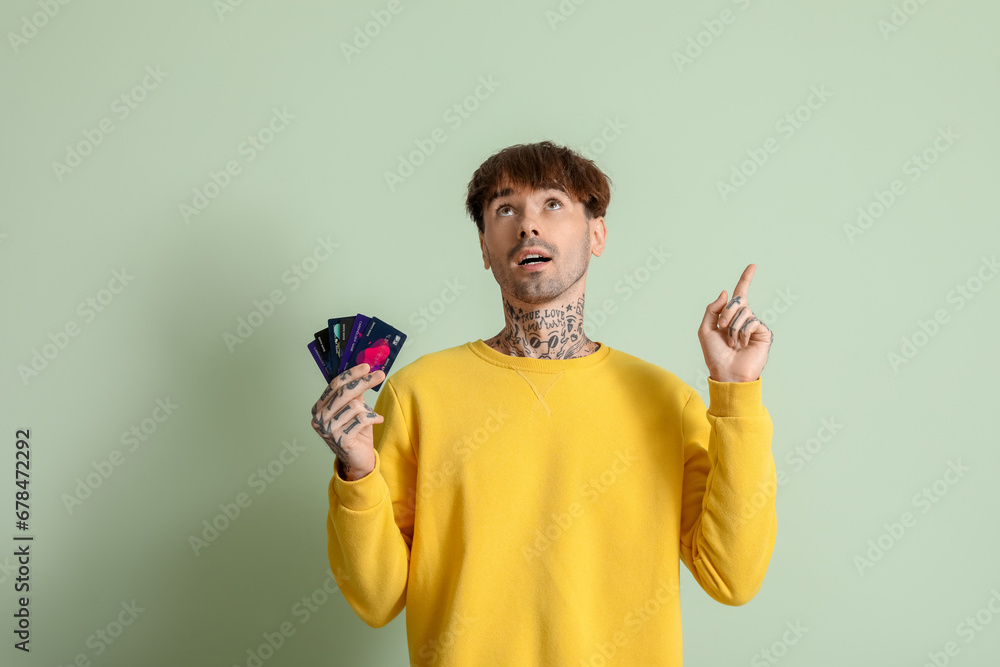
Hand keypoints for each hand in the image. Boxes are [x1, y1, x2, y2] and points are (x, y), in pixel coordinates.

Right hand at [310, 363, 384, 479]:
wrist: (359, 459)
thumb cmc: (356, 432)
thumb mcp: (355, 408)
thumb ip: (355, 392)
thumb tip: (365, 370)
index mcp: (320, 408)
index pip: (335, 385)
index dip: (352, 374)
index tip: (367, 367)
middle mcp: (320, 419)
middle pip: (344, 392)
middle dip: (364, 382)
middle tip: (380, 375)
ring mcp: (328, 431)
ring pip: (355, 406)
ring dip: (369, 409)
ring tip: (372, 416)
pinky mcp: (341, 440)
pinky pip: (362, 420)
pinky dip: (374, 418)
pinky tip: (378, 421)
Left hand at [697, 263, 773, 382]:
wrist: (727, 373)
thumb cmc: (715, 355)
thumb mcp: (705, 330)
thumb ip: (712, 309)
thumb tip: (725, 293)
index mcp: (731, 316)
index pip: (739, 294)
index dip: (745, 279)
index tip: (752, 266)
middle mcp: (744, 318)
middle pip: (738, 300)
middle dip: (726, 313)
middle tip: (722, 328)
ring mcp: (754, 325)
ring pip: (744, 312)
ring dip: (733, 328)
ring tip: (732, 343)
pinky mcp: (763, 333)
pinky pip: (751, 322)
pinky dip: (743, 333)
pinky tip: (743, 345)